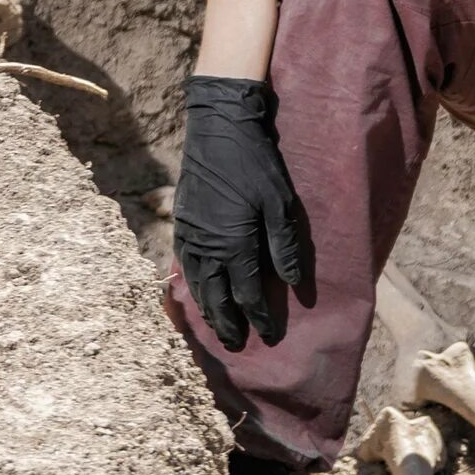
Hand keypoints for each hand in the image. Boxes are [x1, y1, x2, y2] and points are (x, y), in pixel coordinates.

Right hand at [174, 76, 309, 349]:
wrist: (218, 129)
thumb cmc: (256, 165)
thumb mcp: (280, 204)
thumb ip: (284, 246)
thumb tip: (293, 284)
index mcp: (233, 245)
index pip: (246, 294)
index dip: (258, 317)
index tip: (267, 336)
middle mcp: (206, 247)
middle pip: (215, 298)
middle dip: (226, 323)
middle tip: (235, 345)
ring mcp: (189, 236)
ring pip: (195, 285)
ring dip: (206, 309)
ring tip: (216, 327)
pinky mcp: (181, 224)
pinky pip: (183, 266)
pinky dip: (190, 285)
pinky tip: (197, 291)